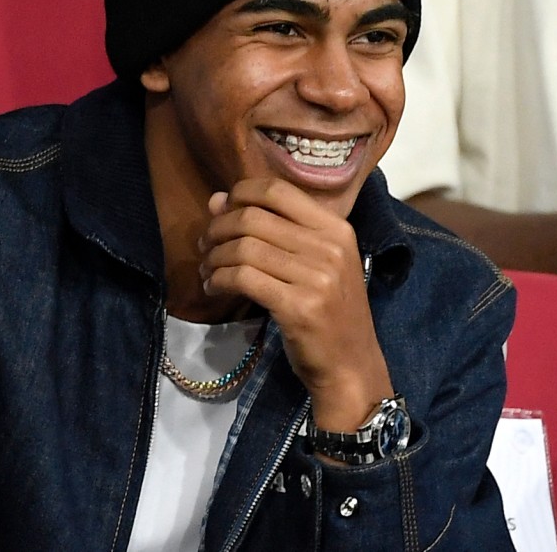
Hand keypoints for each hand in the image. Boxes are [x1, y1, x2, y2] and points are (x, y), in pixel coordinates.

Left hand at [199, 177, 393, 430]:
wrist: (351, 366)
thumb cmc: (331, 312)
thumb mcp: (314, 263)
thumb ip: (271, 228)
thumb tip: (217, 200)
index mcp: (336, 228)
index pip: (277, 190)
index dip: (241, 194)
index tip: (222, 211)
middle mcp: (329, 247)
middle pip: (254, 218)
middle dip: (218, 228)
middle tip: (205, 245)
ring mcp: (317, 277)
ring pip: (244, 248)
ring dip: (215, 257)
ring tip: (208, 270)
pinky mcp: (298, 307)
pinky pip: (243, 278)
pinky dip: (219, 280)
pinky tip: (214, 288)